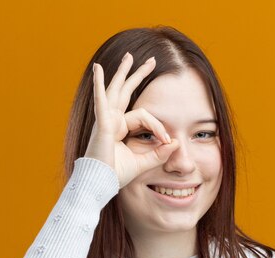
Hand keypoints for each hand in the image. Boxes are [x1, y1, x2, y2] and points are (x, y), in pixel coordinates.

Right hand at [83, 52, 179, 188]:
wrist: (99, 184)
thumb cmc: (115, 176)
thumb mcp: (142, 163)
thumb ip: (159, 153)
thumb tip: (176, 143)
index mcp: (119, 128)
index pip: (144, 116)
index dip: (158, 127)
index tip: (168, 141)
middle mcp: (111, 120)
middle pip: (126, 92)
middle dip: (138, 75)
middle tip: (149, 60)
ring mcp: (105, 120)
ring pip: (117, 91)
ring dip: (123, 72)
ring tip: (129, 57)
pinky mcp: (101, 124)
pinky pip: (102, 101)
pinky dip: (99, 85)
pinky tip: (98, 69)